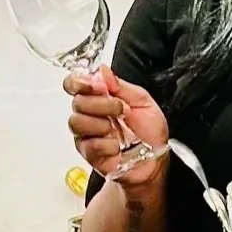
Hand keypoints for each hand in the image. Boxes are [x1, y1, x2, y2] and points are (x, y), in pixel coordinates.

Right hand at [65, 68, 169, 188]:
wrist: (156, 160)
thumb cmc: (149, 134)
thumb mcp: (143, 102)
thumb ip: (121, 86)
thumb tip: (102, 71)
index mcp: (100, 98)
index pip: (75, 84)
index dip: (79, 82)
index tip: (98, 86)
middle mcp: (90, 115)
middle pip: (78, 102)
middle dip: (102, 104)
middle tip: (121, 109)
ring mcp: (87, 135)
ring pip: (77, 122)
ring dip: (102, 123)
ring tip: (118, 129)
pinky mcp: (90, 154)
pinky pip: (89, 144)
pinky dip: (107, 144)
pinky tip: (117, 146)